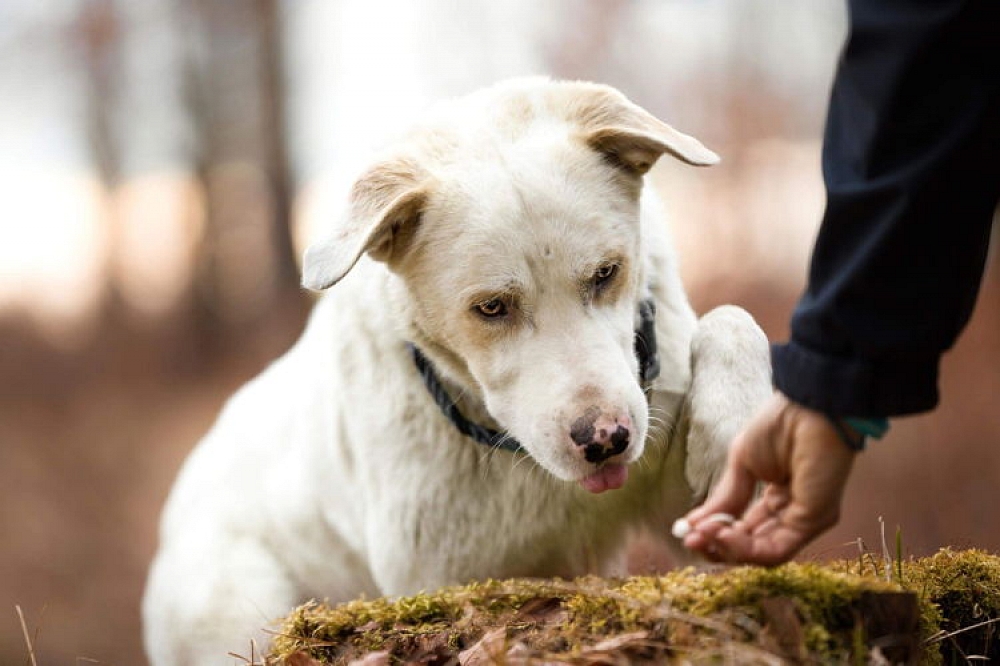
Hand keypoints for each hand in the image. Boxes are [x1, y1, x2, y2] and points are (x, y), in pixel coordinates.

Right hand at [680, 392, 856, 564]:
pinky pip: (775, 549)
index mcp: (777, 496)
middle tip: (690, 540)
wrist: (806, 408)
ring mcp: (804, 519)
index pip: (745, 527)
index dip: (716, 532)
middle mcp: (792, 513)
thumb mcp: (741, 464)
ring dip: (728, 550)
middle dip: (718, 546)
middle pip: (753, 546)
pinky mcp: (812, 521)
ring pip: (762, 554)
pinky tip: (720, 534)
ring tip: (701, 536)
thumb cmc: (780, 425)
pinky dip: (744, 548)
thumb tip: (696, 525)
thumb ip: (726, 498)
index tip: (688, 531)